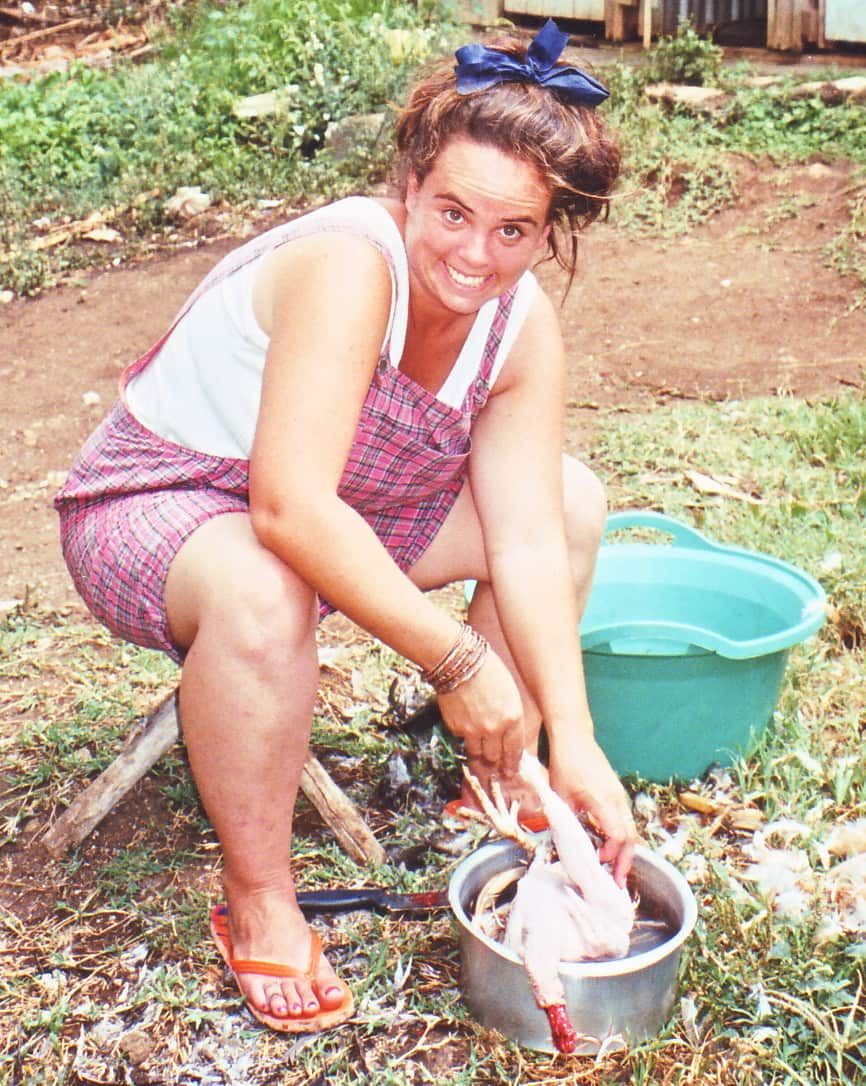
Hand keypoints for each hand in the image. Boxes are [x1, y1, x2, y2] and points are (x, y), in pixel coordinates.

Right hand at [437, 649, 524, 778]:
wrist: (457, 661)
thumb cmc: (487, 668)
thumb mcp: (509, 691)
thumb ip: (510, 715)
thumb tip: (507, 733)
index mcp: (513, 717)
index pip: (514, 749)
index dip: (512, 762)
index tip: (511, 770)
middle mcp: (494, 729)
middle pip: (495, 756)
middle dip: (495, 759)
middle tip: (494, 763)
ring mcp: (473, 730)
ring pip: (478, 753)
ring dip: (479, 751)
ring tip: (478, 746)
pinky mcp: (455, 727)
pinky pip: (462, 738)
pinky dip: (464, 734)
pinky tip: (464, 720)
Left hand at [548, 734, 636, 887]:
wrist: (575, 736)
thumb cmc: (566, 764)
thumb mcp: (561, 795)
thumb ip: (565, 821)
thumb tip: (563, 847)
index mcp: (605, 801)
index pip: (618, 835)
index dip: (611, 854)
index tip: (598, 864)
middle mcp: (618, 800)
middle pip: (630, 837)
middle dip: (625, 861)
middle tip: (617, 883)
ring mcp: (619, 795)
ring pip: (629, 829)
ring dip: (624, 851)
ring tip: (616, 871)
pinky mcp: (616, 793)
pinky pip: (624, 820)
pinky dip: (621, 837)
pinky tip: (610, 847)